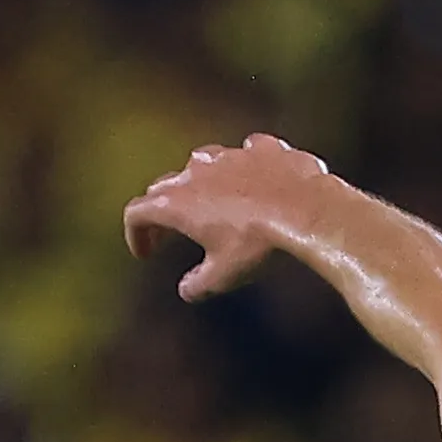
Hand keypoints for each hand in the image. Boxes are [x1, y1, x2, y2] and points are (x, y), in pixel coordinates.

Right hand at [122, 135, 343, 300]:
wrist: (305, 209)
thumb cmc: (259, 244)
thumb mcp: (225, 274)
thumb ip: (200, 283)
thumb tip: (188, 291)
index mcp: (176, 203)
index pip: (138, 214)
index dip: (137, 234)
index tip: (146, 251)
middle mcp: (194, 172)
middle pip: (164, 187)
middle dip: (163, 209)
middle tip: (171, 232)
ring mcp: (228, 156)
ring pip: (202, 163)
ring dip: (201, 182)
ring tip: (212, 203)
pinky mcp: (261, 149)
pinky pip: (248, 153)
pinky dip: (248, 168)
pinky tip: (259, 180)